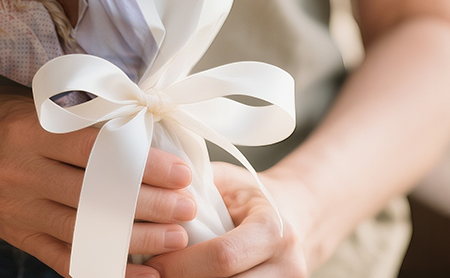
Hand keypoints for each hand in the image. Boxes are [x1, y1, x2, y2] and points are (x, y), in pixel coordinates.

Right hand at [0, 87, 196, 277]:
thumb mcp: (25, 100)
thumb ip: (72, 112)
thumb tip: (136, 119)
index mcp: (28, 129)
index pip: (96, 150)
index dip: (143, 163)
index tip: (180, 170)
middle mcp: (21, 172)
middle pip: (96, 195)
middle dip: (149, 204)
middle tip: (188, 207)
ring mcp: (17, 209)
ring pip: (85, 231)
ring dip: (136, 239)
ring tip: (175, 239)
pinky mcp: (14, 235)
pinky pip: (64, 259)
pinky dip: (103, 270)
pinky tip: (138, 274)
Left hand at [148, 164, 308, 277]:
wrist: (296, 217)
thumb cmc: (252, 197)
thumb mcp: (228, 181)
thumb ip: (197, 187)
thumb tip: (157, 198)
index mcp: (273, 229)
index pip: (223, 256)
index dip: (182, 263)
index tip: (154, 262)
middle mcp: (287, 267)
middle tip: (155, 274)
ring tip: (171, 276)